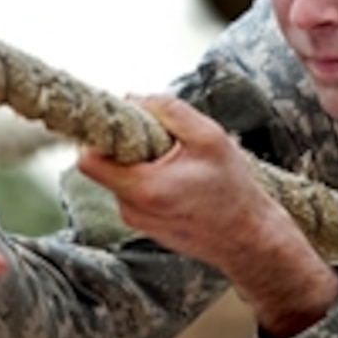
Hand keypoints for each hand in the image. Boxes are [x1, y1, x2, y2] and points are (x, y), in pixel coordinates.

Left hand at [78, 95, 337, 337]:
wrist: (249, 239)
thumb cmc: (233, 189)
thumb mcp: (209, 136)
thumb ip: (168, 110)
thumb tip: (133, 98)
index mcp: (142, 188)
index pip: (88, 159)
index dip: (100, 134)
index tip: (122, 120)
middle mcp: (131, 209)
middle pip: (107, 164)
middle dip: (129, 144)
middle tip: (164, 139)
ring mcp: (137, 221)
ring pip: (123, 177)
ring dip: (143, 162)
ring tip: (181, 163)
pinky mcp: (146, 225)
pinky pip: (136, 192)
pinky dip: (152, 179)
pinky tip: (183, 180)